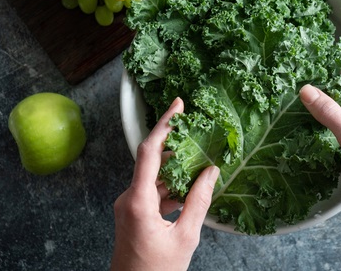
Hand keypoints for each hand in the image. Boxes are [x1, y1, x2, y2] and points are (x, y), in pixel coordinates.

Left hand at [110, 97, 219, 270]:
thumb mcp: (185, 236)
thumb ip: (199, 201)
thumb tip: (212, 173)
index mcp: (138, 201)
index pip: (149, 151)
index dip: (164, 124)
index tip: (177, 105)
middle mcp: (128, 198)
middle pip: (152, 161)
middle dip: (176, 146)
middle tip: (198, 134)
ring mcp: (128, 206)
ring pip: (153, 177)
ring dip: (175, 170)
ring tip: (200, 162)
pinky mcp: (132, 213)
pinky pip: (152, 191)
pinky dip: (170, 187)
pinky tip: (189, 189)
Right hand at [300, 68, 340, 270]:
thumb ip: (330, 114)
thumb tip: (308, 91)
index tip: (328, 64)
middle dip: (331, 92)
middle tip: (308, 81)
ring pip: (340, 120)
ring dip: (324, 112)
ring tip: (302, 99)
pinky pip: (333, 138)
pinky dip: (320, 132)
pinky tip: (304, 125)